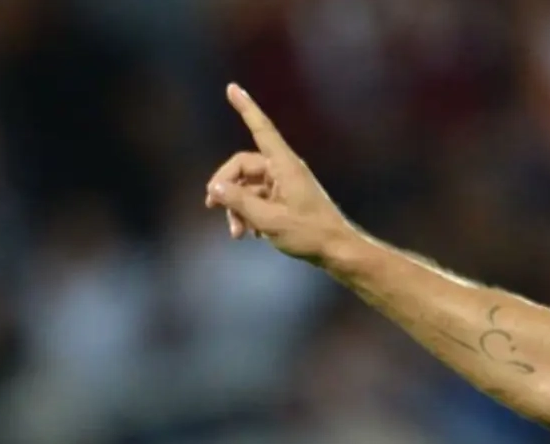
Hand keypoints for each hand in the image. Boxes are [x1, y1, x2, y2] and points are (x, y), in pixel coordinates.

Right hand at [205, 84, 353, 262]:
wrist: (337, 251)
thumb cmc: (309, 233)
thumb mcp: (269, 220)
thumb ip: (240, 202)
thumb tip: (215, 188)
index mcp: (285, 165)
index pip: (262, 129)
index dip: (246, 108)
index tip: (233, 88)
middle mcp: (284, 170)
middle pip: (243, 166)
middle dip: (226, 188)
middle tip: (213, 207)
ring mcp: (285, 185)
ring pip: (248, 187)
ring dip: (237, 207)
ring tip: (237, 233)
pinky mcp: (285, 200)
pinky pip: (258, 199)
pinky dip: (249, 214)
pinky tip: (249, 234)